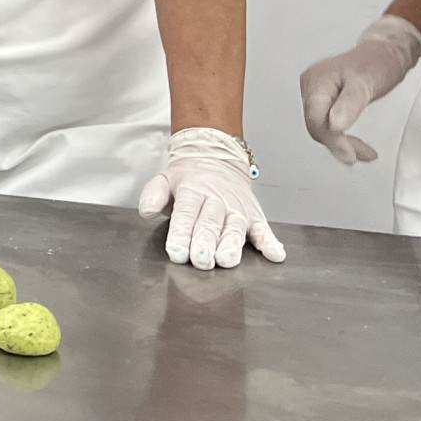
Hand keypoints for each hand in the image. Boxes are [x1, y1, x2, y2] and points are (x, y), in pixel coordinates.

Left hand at [138, 128, 286, 268]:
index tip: (176, 252)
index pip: (186, 213)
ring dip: (231, 245)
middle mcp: (217, 200)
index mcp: (193, 191)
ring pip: (235, 228)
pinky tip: (275, 255)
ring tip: (226, 260)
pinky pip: (264, 230)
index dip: (181, 234)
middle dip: (205, 244)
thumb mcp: (165, 179)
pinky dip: (270, 242)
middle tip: (200, 261)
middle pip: (210, 224)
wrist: (217, 158)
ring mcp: (238, 209)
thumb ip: (153, 195)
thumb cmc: (189, 179)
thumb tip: (146, 211)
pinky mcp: (255, 217)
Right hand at [298, 15, 420, 164]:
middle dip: (339, 144)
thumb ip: (349, 105)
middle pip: (316, 125)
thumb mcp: (365, 84)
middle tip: (363, 154)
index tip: (351, 156)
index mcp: (316, 81)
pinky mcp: (324, 99)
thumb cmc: (377, 63)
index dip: (333, 140)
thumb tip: (334, 127)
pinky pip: (327, 123)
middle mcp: (311, 86)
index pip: (316, 119)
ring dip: (341, 143)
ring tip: (364, 152)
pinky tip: (355, 143)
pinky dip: (342, 136)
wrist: (385, 54)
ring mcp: (315, 93)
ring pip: (321, 127)